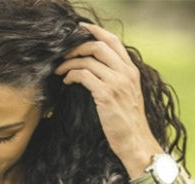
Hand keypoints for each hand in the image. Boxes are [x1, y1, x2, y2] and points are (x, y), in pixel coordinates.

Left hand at [55, 22, 162, 181]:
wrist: (136, 142)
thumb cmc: (127, 124)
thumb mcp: (126, 96)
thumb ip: (116, 81)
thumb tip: (97, 72)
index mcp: (131, 70)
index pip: (113, 41)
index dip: (95, 32)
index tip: (79, 30)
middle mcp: (126, 72)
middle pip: (99, 45)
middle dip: (77, 46)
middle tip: (63, 53)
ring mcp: (117, 83)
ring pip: (89, 59)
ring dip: (70, 62)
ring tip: (59, 70)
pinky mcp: (106, 95)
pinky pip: (84, 76)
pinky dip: (72, 75)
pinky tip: (66, 81)